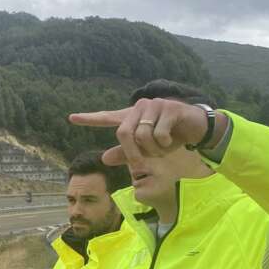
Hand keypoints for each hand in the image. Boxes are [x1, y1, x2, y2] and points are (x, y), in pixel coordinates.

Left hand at [68, 98, 218, 166]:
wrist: (197, 128)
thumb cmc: (170, 137)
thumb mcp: (147, 149)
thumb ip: (126, 153)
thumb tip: (104, 158)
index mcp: (132, 116)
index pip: (107, 117)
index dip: (89, 119)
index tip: (71, 118)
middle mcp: (140, 108)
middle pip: (123, 133)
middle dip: (132, 153)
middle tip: (142, 163)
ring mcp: (154, 105)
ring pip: (142, 136)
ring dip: (153, 150)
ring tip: (162, 148)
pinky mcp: (169, 107)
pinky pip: (159, 134)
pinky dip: (165, 144)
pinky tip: (172, 139)